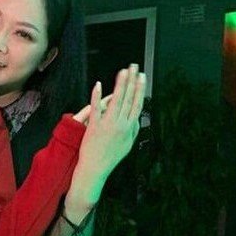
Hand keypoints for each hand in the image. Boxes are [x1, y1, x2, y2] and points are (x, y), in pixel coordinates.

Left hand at [64, 64, 145, 219]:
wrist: (96, 168)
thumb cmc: (111, 157)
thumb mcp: (128, 145)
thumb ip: (133, 130)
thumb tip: (137, 117)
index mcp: (128, 128)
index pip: (136, 104)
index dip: (140, 89)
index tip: (142, 77)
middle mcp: (120, 124)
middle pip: (127, 98)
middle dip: (131, 81)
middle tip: (134, 67)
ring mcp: (107, 124)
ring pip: (115, 100)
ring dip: (119, 84)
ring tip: (122, 71)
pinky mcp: (93, 125)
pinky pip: (95, 108)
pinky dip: (97, 96)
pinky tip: (99, 84)